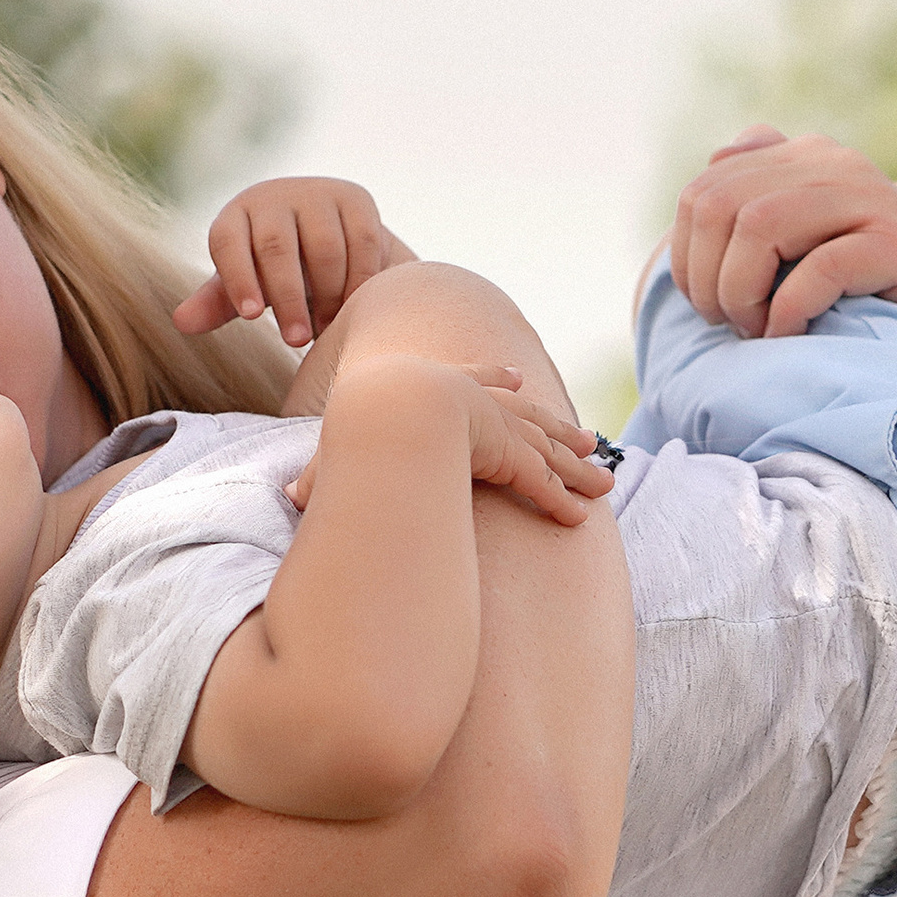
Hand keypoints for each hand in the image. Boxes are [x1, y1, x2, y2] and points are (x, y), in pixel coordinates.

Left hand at [174, 177, 417, 348]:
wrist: (330, 235)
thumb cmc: (272, 269)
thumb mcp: (245, 284)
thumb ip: (218, 302)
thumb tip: (182, 322)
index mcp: (236, 215)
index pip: (227, 242)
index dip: (237, 278)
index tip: (250, 318)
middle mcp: (273, 196)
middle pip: (276, 248)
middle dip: (287, 298)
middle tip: (295, 340)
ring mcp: (317, 193)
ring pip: (323, 247)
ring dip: (328, 294)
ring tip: (325, 328)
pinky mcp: (355, 198)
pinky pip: (361, 242)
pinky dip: (359, 279)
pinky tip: (353, 307)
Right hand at [287, 363, 613, 524]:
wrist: (389, 412)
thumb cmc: (358, 426)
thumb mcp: (347, 444)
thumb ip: (330, 471)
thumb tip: (292, 496)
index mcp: (440, 390)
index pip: (476, 381)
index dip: (494, 379)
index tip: (515, 377)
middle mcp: (476, 402)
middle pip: (527, 416)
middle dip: (556, 427)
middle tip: (586, 436)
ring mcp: (496, 427)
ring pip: (546, 451)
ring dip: (576, 468)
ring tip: (603, 480)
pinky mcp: (509, 454)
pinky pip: (541, 483)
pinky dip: (561, 500)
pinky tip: (581, 519)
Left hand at [669, 128, 896, 337]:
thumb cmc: (874, 297)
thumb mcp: (809, 246)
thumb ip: (763, 197)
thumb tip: (714, 160)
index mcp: (805, 158)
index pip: (704, 188)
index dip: (688, 254)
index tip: (711, 306)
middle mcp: (835, 164)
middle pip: (719, 202)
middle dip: (707, 276)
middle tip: (731, 324)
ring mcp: (871, 199)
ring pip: (758, 224)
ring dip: (741, 292)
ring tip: (759, 330)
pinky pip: (817, 267)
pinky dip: (788, 312)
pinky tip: (793, 336)